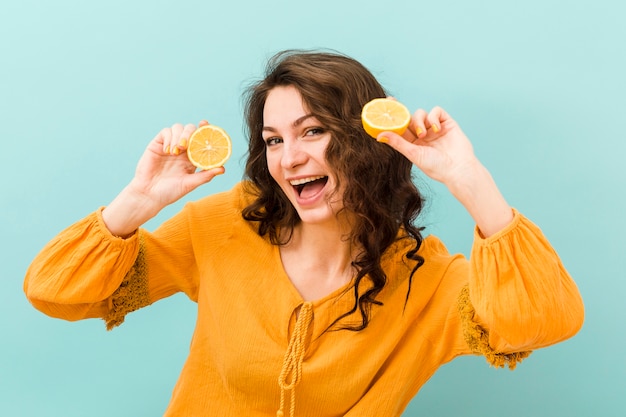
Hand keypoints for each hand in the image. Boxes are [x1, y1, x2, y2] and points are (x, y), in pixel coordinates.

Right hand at [102, 121, 224, 236]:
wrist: (149, 195)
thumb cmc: (170, 192)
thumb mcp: (190, 184)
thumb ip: (205, 175)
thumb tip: (223, 169)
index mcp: (192, 157)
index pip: (200, 139)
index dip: (205, 129)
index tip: (206, 124)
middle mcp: (182, 150)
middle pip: (190, 130)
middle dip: (190, 133)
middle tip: (186, 145)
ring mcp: (170, 145)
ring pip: (178, 128)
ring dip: (179, 136)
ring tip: (176, 151)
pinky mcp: (157, 144)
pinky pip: (165, 132)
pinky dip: (168, 138)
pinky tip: (167, 151)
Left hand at [378, 106, 513, 236]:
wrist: (458, 169)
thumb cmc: (436, 167)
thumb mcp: (413, 154)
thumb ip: (398, 143)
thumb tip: (379, 136)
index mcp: (412, 143)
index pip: (399, 128)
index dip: (391, 118)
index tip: (382, 106)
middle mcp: (422, 135)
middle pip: (408, 118)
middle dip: (400, 110)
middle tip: (392, 102)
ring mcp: (434, 128)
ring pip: (420, 114)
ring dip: (419, 121)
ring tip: (423, 134)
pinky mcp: (446, 123)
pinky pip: (436, 111)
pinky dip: (433, 117)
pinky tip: (436, 129)